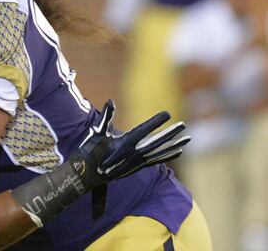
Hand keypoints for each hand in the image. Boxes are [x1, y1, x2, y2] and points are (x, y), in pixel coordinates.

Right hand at [73, 100, 189, 187]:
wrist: (87, 175)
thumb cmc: (90, 151)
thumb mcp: (96, 133)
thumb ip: (106, 117)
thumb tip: (110, 101)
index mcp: (123, 144)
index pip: (143, 130)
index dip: (155, 122)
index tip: (167, 114)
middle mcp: (133, 154)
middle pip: (156, 142)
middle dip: (170, 134)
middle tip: (183, 125)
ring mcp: (136, 162)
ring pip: (159, 153)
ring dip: (174, 145)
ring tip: (188, 138)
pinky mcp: (137, 167)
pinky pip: (156, 161)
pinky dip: (167, 155)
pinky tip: (178, 151)